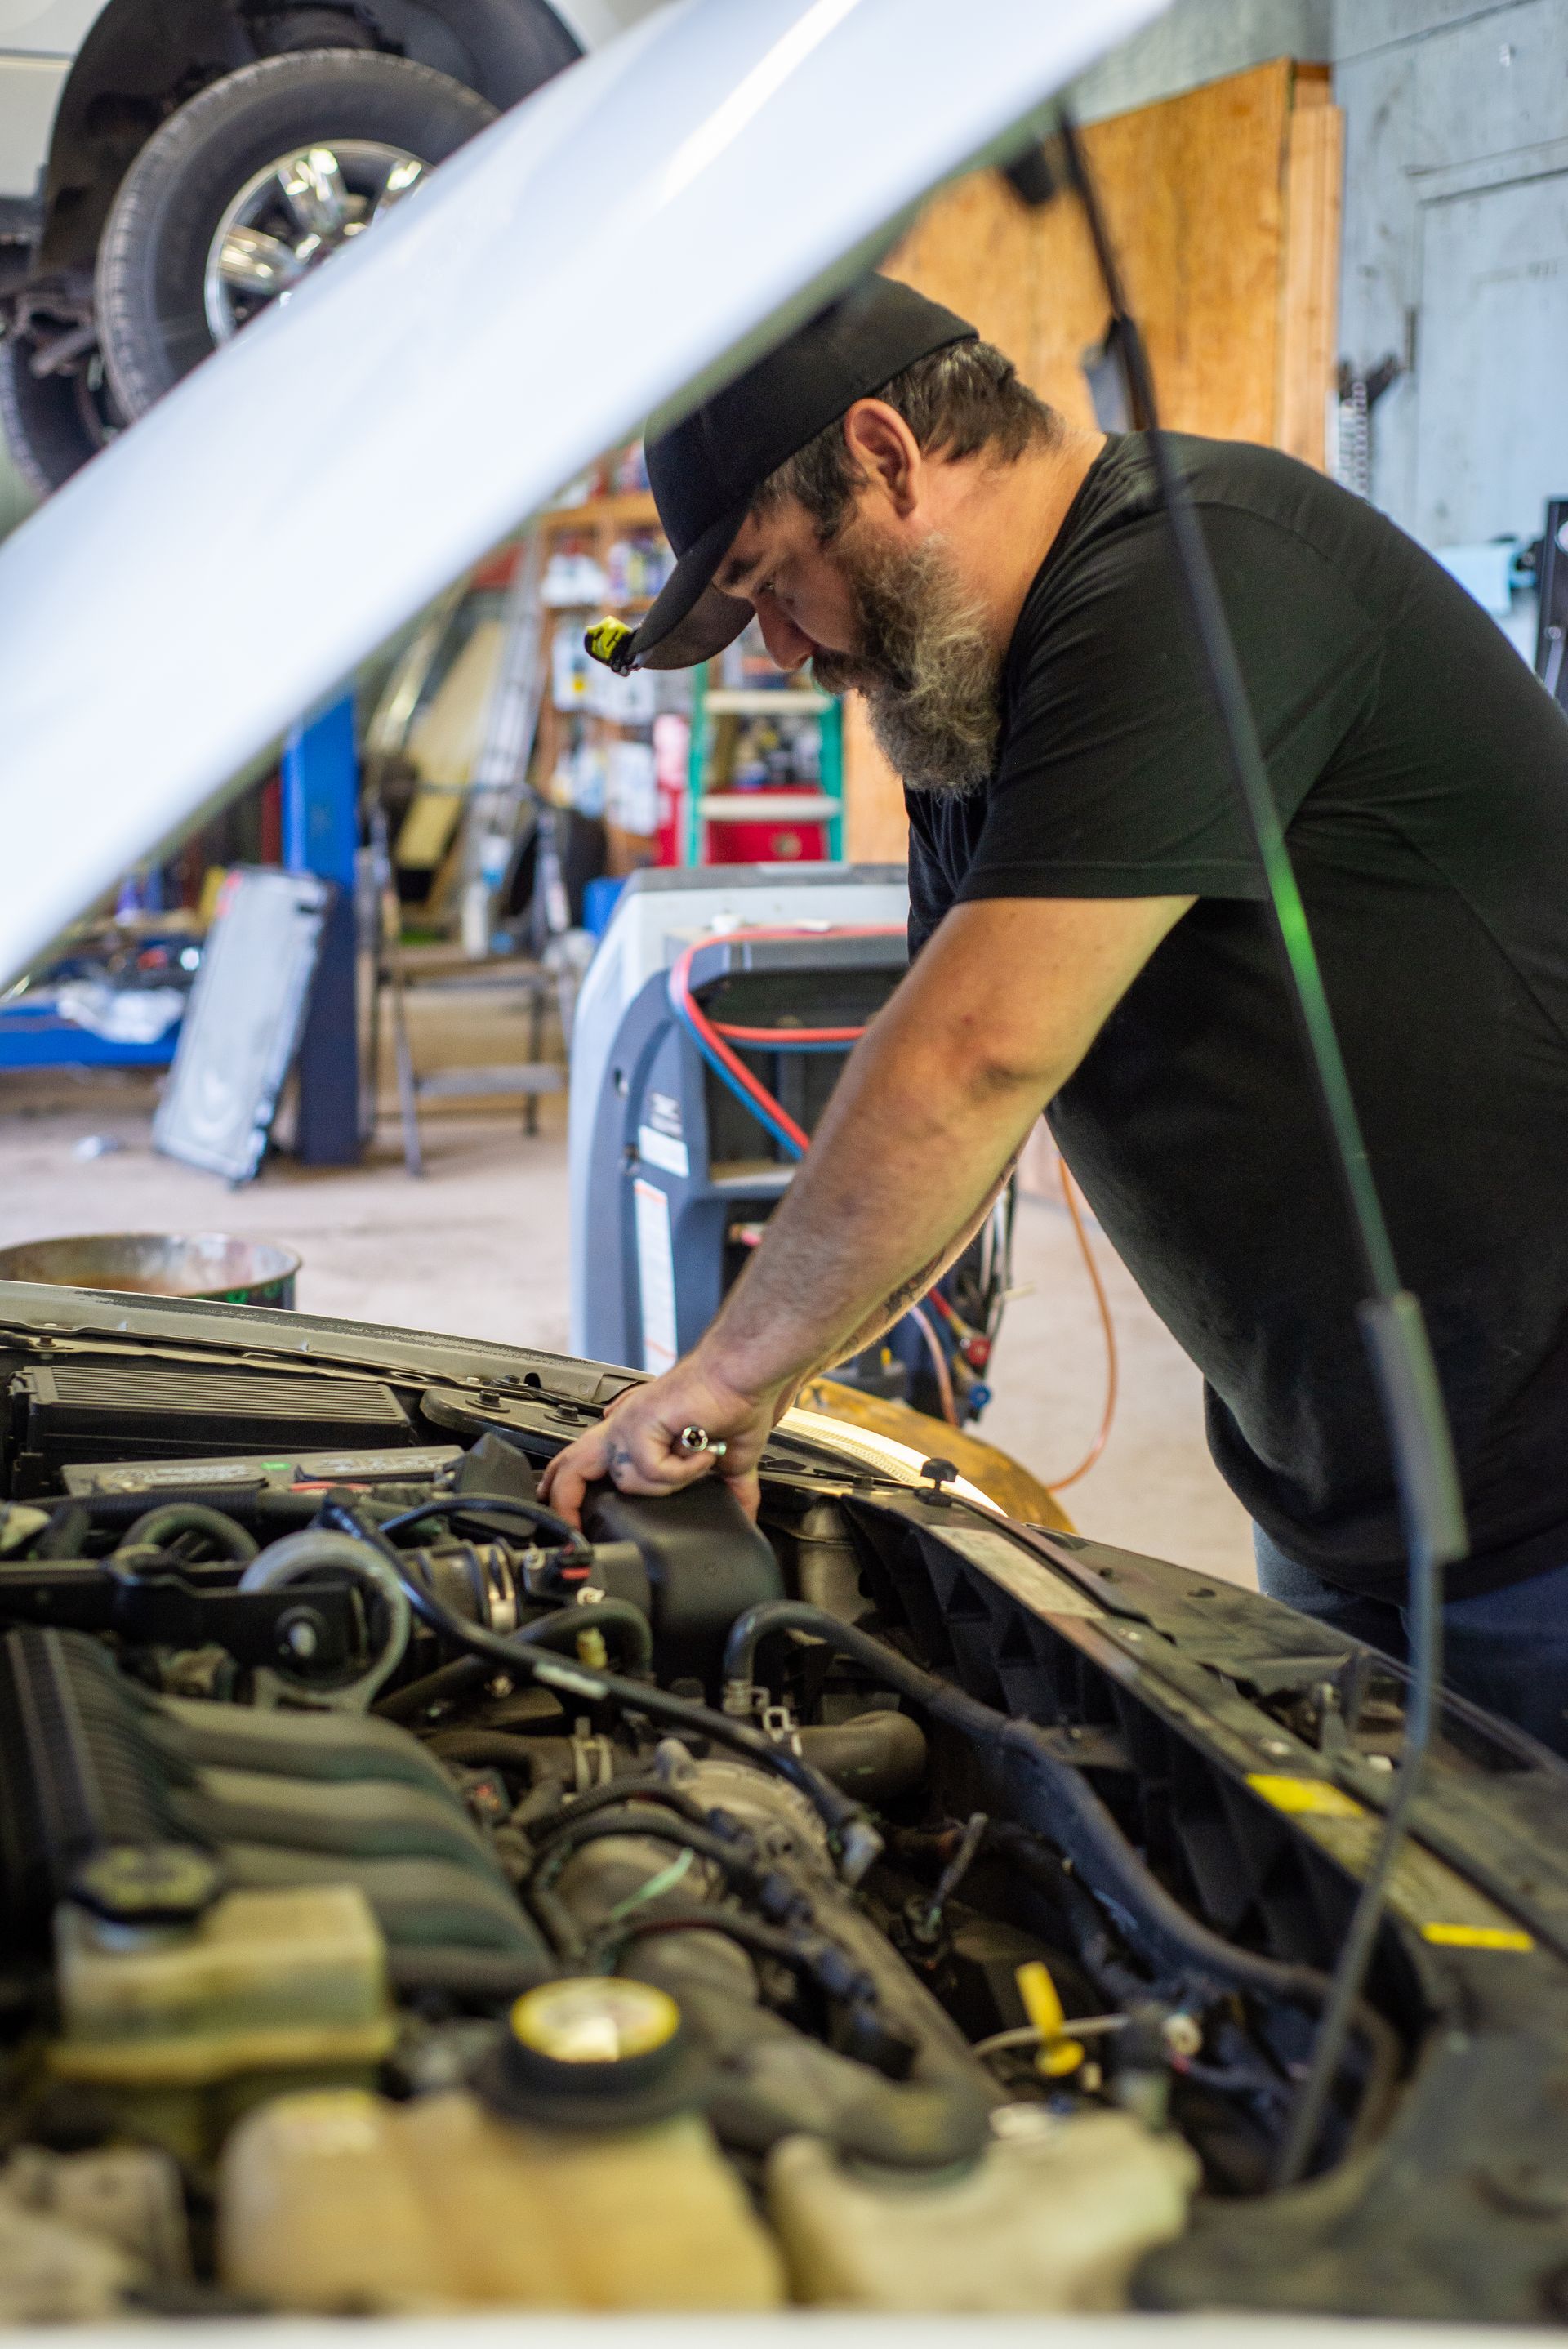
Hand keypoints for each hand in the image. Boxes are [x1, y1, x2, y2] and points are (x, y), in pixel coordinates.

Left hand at [538, 1348, 786, 1526]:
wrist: (741, 1375)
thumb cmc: (735, 1401)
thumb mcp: (728, 1459)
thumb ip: (727, 1488)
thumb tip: (745, 1515)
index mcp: (637, 1432)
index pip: (586, 1461)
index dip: (569, 1488)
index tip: (568, 1514)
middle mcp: (624, 1427)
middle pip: (570, 1466)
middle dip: (564, 1501)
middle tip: (575, 1530)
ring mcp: (628, 1425)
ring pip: (626, 1481)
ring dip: (670, 1482)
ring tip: (698, 1459)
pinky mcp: (638, 1425)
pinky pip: (651, 1471)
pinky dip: (684, 1470)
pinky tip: (702, 1452)